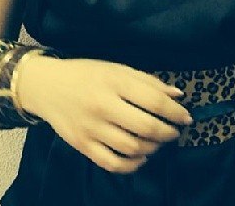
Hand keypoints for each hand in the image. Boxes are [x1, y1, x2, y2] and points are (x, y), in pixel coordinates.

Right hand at [16, 55, 192, 173]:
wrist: (47, 86)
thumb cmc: (87, 74)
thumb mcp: (118, 69)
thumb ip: (148, 82)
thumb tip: (177, 95)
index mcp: (115, 82)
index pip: (154, 101)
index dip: (175, 112)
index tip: (186, 117)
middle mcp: (103, 106)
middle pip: (145, 127)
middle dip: (167, 132)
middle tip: (174, 132)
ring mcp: (91, 128)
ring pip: (131, 148)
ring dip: (152, 148)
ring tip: (158, 142)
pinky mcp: (81, 146)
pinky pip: (112, 163)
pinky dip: (131, 165)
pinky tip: (140, 157)